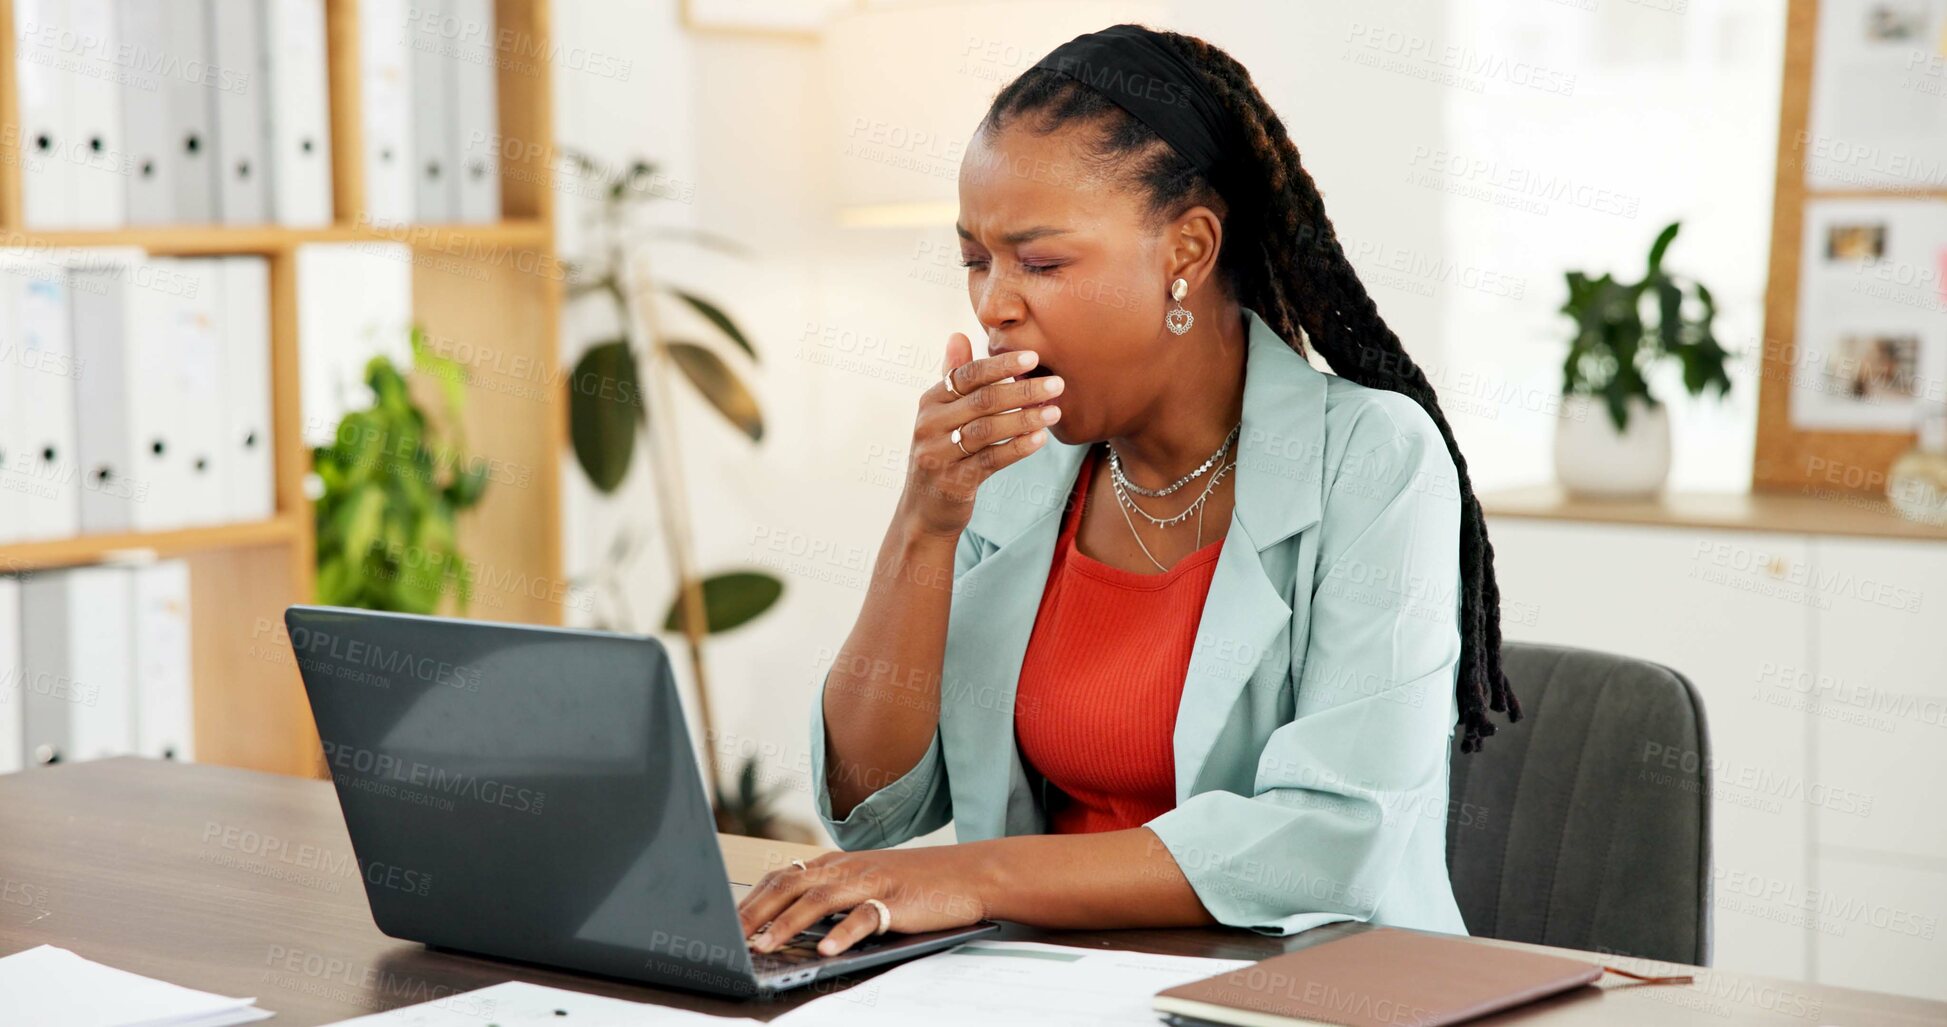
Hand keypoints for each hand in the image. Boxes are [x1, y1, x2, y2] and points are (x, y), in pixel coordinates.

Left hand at [736, 846, 989, 957]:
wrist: (969, 874)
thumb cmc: (916, 883)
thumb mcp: (868, 881)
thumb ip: (835, 895)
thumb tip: (791, 922)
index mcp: (839, 864)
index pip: (785, 875)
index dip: (754, 897)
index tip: (727, 920)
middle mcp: (850, 868)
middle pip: (792, 884)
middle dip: (757, 911)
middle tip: (731, 936)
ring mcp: (873, 882)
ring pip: (821, 899)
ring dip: (788, 923)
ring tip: (765, 945)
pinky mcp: (897, 901)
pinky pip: (867, 917)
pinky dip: (844, 933)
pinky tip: (828, 950)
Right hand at [898, 333, 1065, 538]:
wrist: (925, 510)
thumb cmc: (943, 453)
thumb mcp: (942, 415)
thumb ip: (953, 377)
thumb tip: (958, 334)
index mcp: (930, 401)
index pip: (967, 375)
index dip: (1000, 364)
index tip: (1034, 356)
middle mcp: (929, 425)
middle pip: (981, 400)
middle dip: (1022, 389)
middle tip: (1056, 383)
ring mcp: (938, 454)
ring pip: (987, 430)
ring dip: (1024, 418)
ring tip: (1054, 411)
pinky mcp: (953, 481)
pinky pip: (990, 460)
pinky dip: (1017, 447)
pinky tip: (1040, 439)